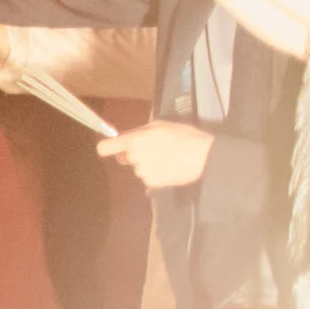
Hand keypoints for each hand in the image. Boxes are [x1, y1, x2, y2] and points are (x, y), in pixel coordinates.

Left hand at [97, 119, 212, 189]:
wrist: (204, 157)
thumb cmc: (183, 136)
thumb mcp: (159, 125)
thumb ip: (138, 132)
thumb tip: (124, 137)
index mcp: (133, 141)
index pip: (104, 148)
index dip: (107, 147)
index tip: (111, 148)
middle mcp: (134, 157)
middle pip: (122, 158)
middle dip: (132, 155)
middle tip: (152, 150)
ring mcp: (142, 172)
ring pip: (137, 168)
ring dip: (146, 165)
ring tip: (166, 159)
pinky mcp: (151, 183)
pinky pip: (147, 178)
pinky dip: (155, 175)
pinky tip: (169, 168)